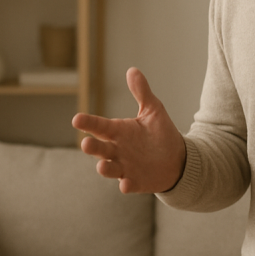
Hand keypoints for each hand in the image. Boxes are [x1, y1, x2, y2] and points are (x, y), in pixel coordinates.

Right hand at [72, 67, 186, 193]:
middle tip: (86, 143)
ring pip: (109, 168)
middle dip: (92, 147)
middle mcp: (117, 150)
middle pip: (99, 148)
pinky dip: (126, 185)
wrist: (177, 158)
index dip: (88, 123)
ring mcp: (125, 167)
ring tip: (102, 165)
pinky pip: (128, 184)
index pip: (99, 126)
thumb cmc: (160, 134)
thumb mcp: (152, 110)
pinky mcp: (136, 181)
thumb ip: (141, 92)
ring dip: (104, 168)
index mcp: (118, 131)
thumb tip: (132, 70)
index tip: (76, 119)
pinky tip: (125, 185)